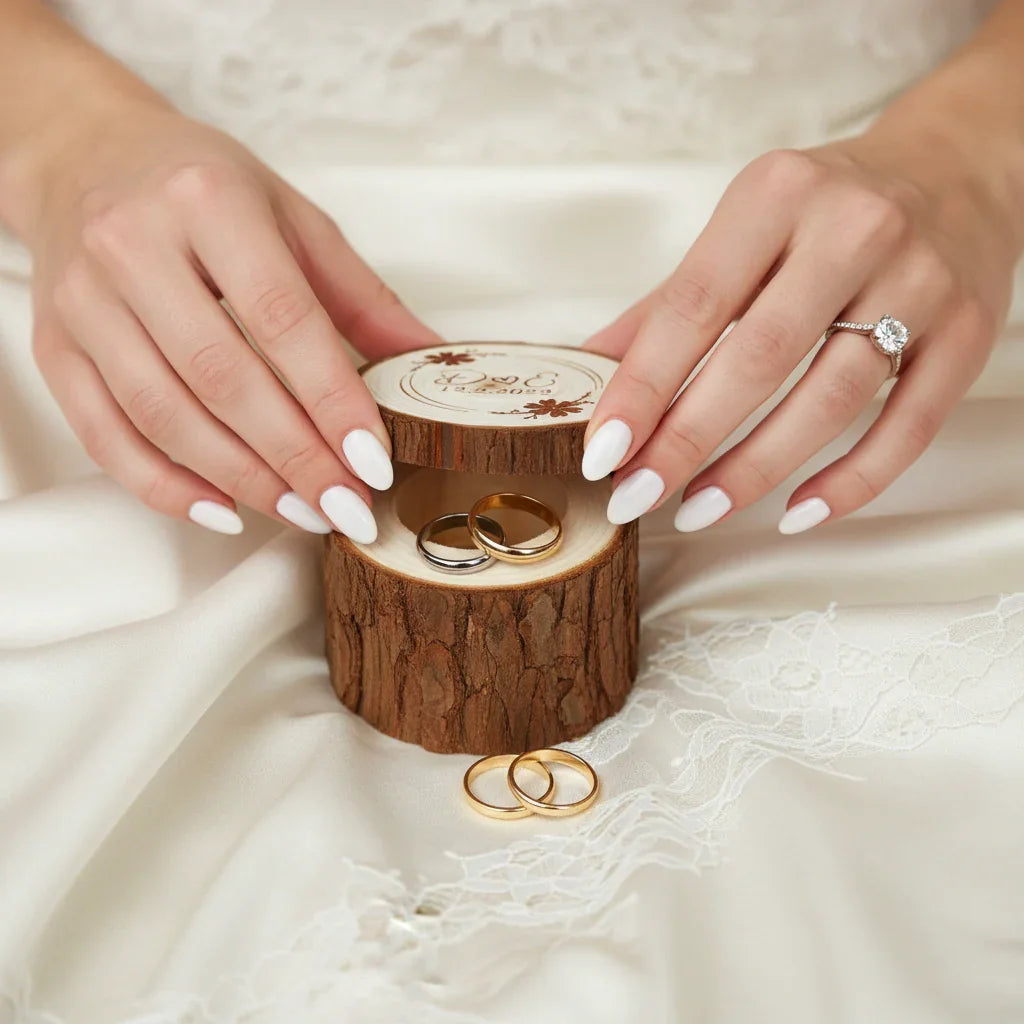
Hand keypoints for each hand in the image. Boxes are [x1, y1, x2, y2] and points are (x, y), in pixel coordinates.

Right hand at [28, 100, 437, 538]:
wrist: (88, 159)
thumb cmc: (205, 190)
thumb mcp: (296, 220)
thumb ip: (364, 297)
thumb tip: (431, 361)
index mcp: (209, 201)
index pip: (282, 319)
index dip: (332, 400)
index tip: (373, 462)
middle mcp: (134, 245)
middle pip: (223, 378)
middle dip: (295, 458)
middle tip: (347, 506)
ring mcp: (84, 300)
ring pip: (163, 415)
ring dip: (241, 479)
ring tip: (303, 513)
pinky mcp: (54, 345)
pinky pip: (104, 435)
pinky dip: (165, 486)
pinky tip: (224, 509)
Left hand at [581, 124, 1021, 533]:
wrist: (959, 165)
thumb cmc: (828, 208)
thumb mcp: (744, 228)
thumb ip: (669, 303)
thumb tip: (591, 370)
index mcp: (777, 194)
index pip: (693, 306)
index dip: (642, 387)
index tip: (603, 451)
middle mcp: (853, 229)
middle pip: (758, 357)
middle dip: (686, 440)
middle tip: (637, 495)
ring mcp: (920, 281)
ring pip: (831, 399)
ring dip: (755, 469)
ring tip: (698, 509)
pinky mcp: (967, 332)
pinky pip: (909, 427)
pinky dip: (850, 482)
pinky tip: (796, 514)